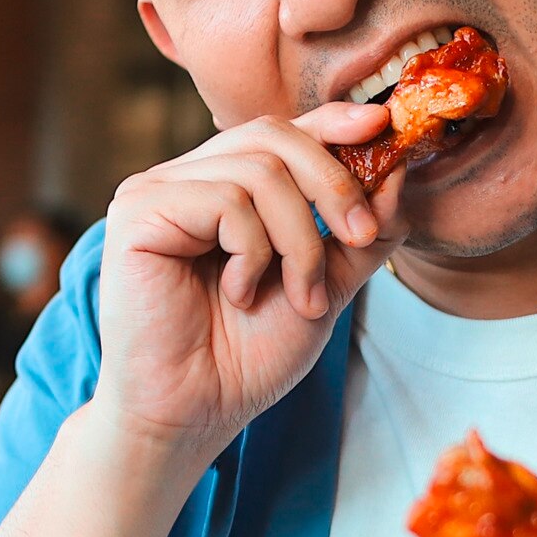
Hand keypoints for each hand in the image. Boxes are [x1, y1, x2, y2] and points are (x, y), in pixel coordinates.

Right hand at [91, 103, 400, 468]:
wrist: (195, 414)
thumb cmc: (246, 358)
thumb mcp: (325, 286)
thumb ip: (359, 233)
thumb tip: (398, 173)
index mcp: (223, 187)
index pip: (281, 132)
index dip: (331, 122)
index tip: (381, 128)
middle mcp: (186, 178)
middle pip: (274, 136)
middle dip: (333, 185)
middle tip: (360, 239)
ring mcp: (157, 191)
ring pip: (259, 172)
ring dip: (299, 240)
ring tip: (298, 295)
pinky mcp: (138, 213)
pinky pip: (224, 201)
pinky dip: (252, 252)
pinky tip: (240, 293)